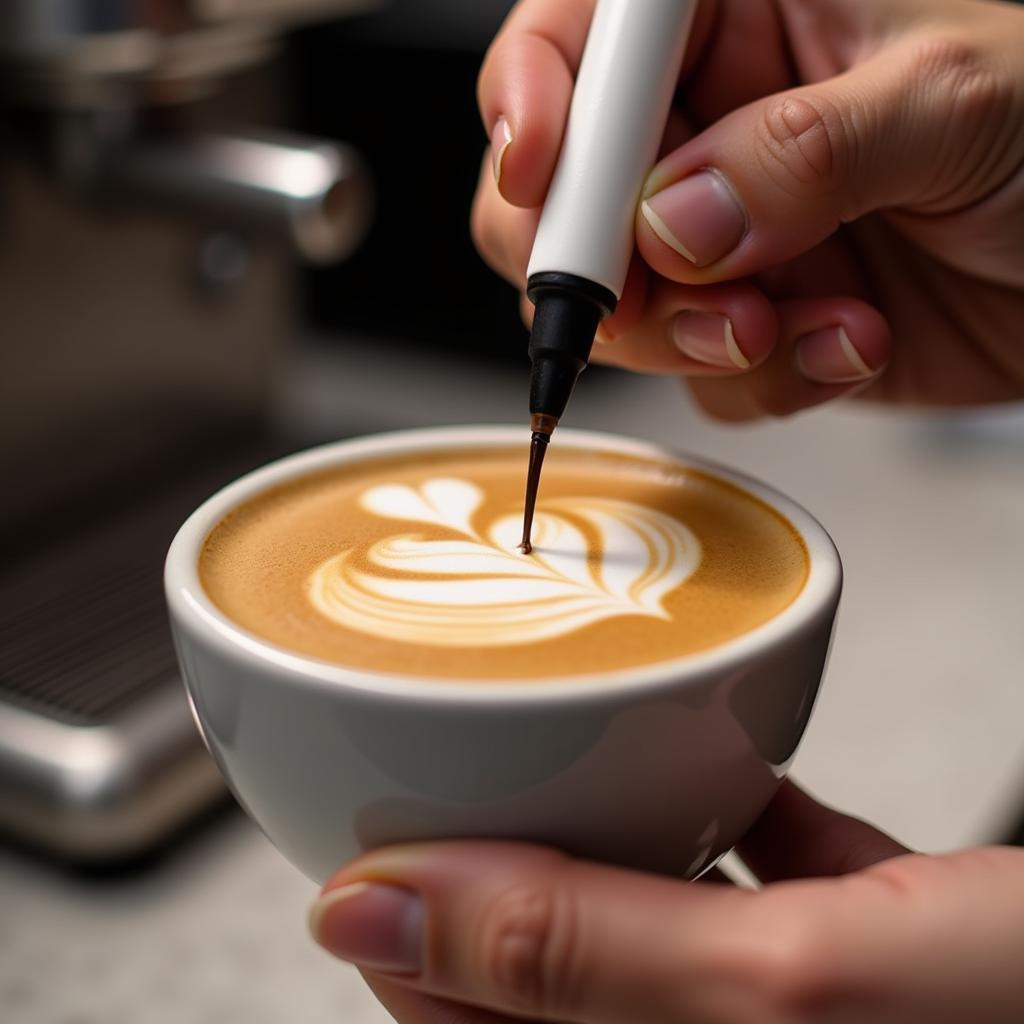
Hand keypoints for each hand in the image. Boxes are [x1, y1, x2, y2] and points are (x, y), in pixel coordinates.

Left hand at [308, 782, 1023, 1022]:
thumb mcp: (795, 989)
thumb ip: (581, 958)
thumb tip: (368, 913)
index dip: (414, 947)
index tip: (372, 843)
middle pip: (571, 978)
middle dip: (510, 879)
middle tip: (451, 774)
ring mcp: (818, 1008)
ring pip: (668, 924)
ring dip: (619, 841)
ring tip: (560, 756)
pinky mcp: (883, 948)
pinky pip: (779, 884)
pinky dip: (743, 819)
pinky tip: (733, 758)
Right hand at [471, 0, 1023, 419]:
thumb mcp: (956, 100)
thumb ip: (801, 152)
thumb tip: (672, 223)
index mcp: (744, 13)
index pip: (579, 40)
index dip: (533, 102)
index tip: (538, 177)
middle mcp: (714, 125)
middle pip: (562, 194)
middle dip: (594, 263)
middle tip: (646, 295)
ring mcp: (725, 235)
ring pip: (618, 305)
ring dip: (687, 335)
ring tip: (780, 325)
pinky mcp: (752, 321)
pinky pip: (701, 373)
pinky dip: (765, 379)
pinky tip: (847, 343)